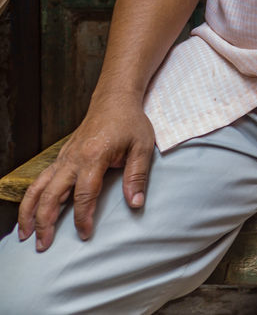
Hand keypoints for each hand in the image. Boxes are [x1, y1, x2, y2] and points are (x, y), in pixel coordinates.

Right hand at [17, 94, 154, 250]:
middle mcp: (72, 159)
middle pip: (51, 195)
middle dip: (44, 222)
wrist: (113, 101)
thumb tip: (135, 203)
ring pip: (38, 188)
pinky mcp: (60, 158)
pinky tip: (29, 212)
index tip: (85, 234)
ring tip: (24, 234)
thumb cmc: (130, 123)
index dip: (83, 216)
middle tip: (43, 245)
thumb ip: (137, 176)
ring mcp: (63, 158)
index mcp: (94, 156)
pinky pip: (41, 180)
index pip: (84, 193)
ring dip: (29, 212)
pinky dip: (31, 198)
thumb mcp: (142, 147)